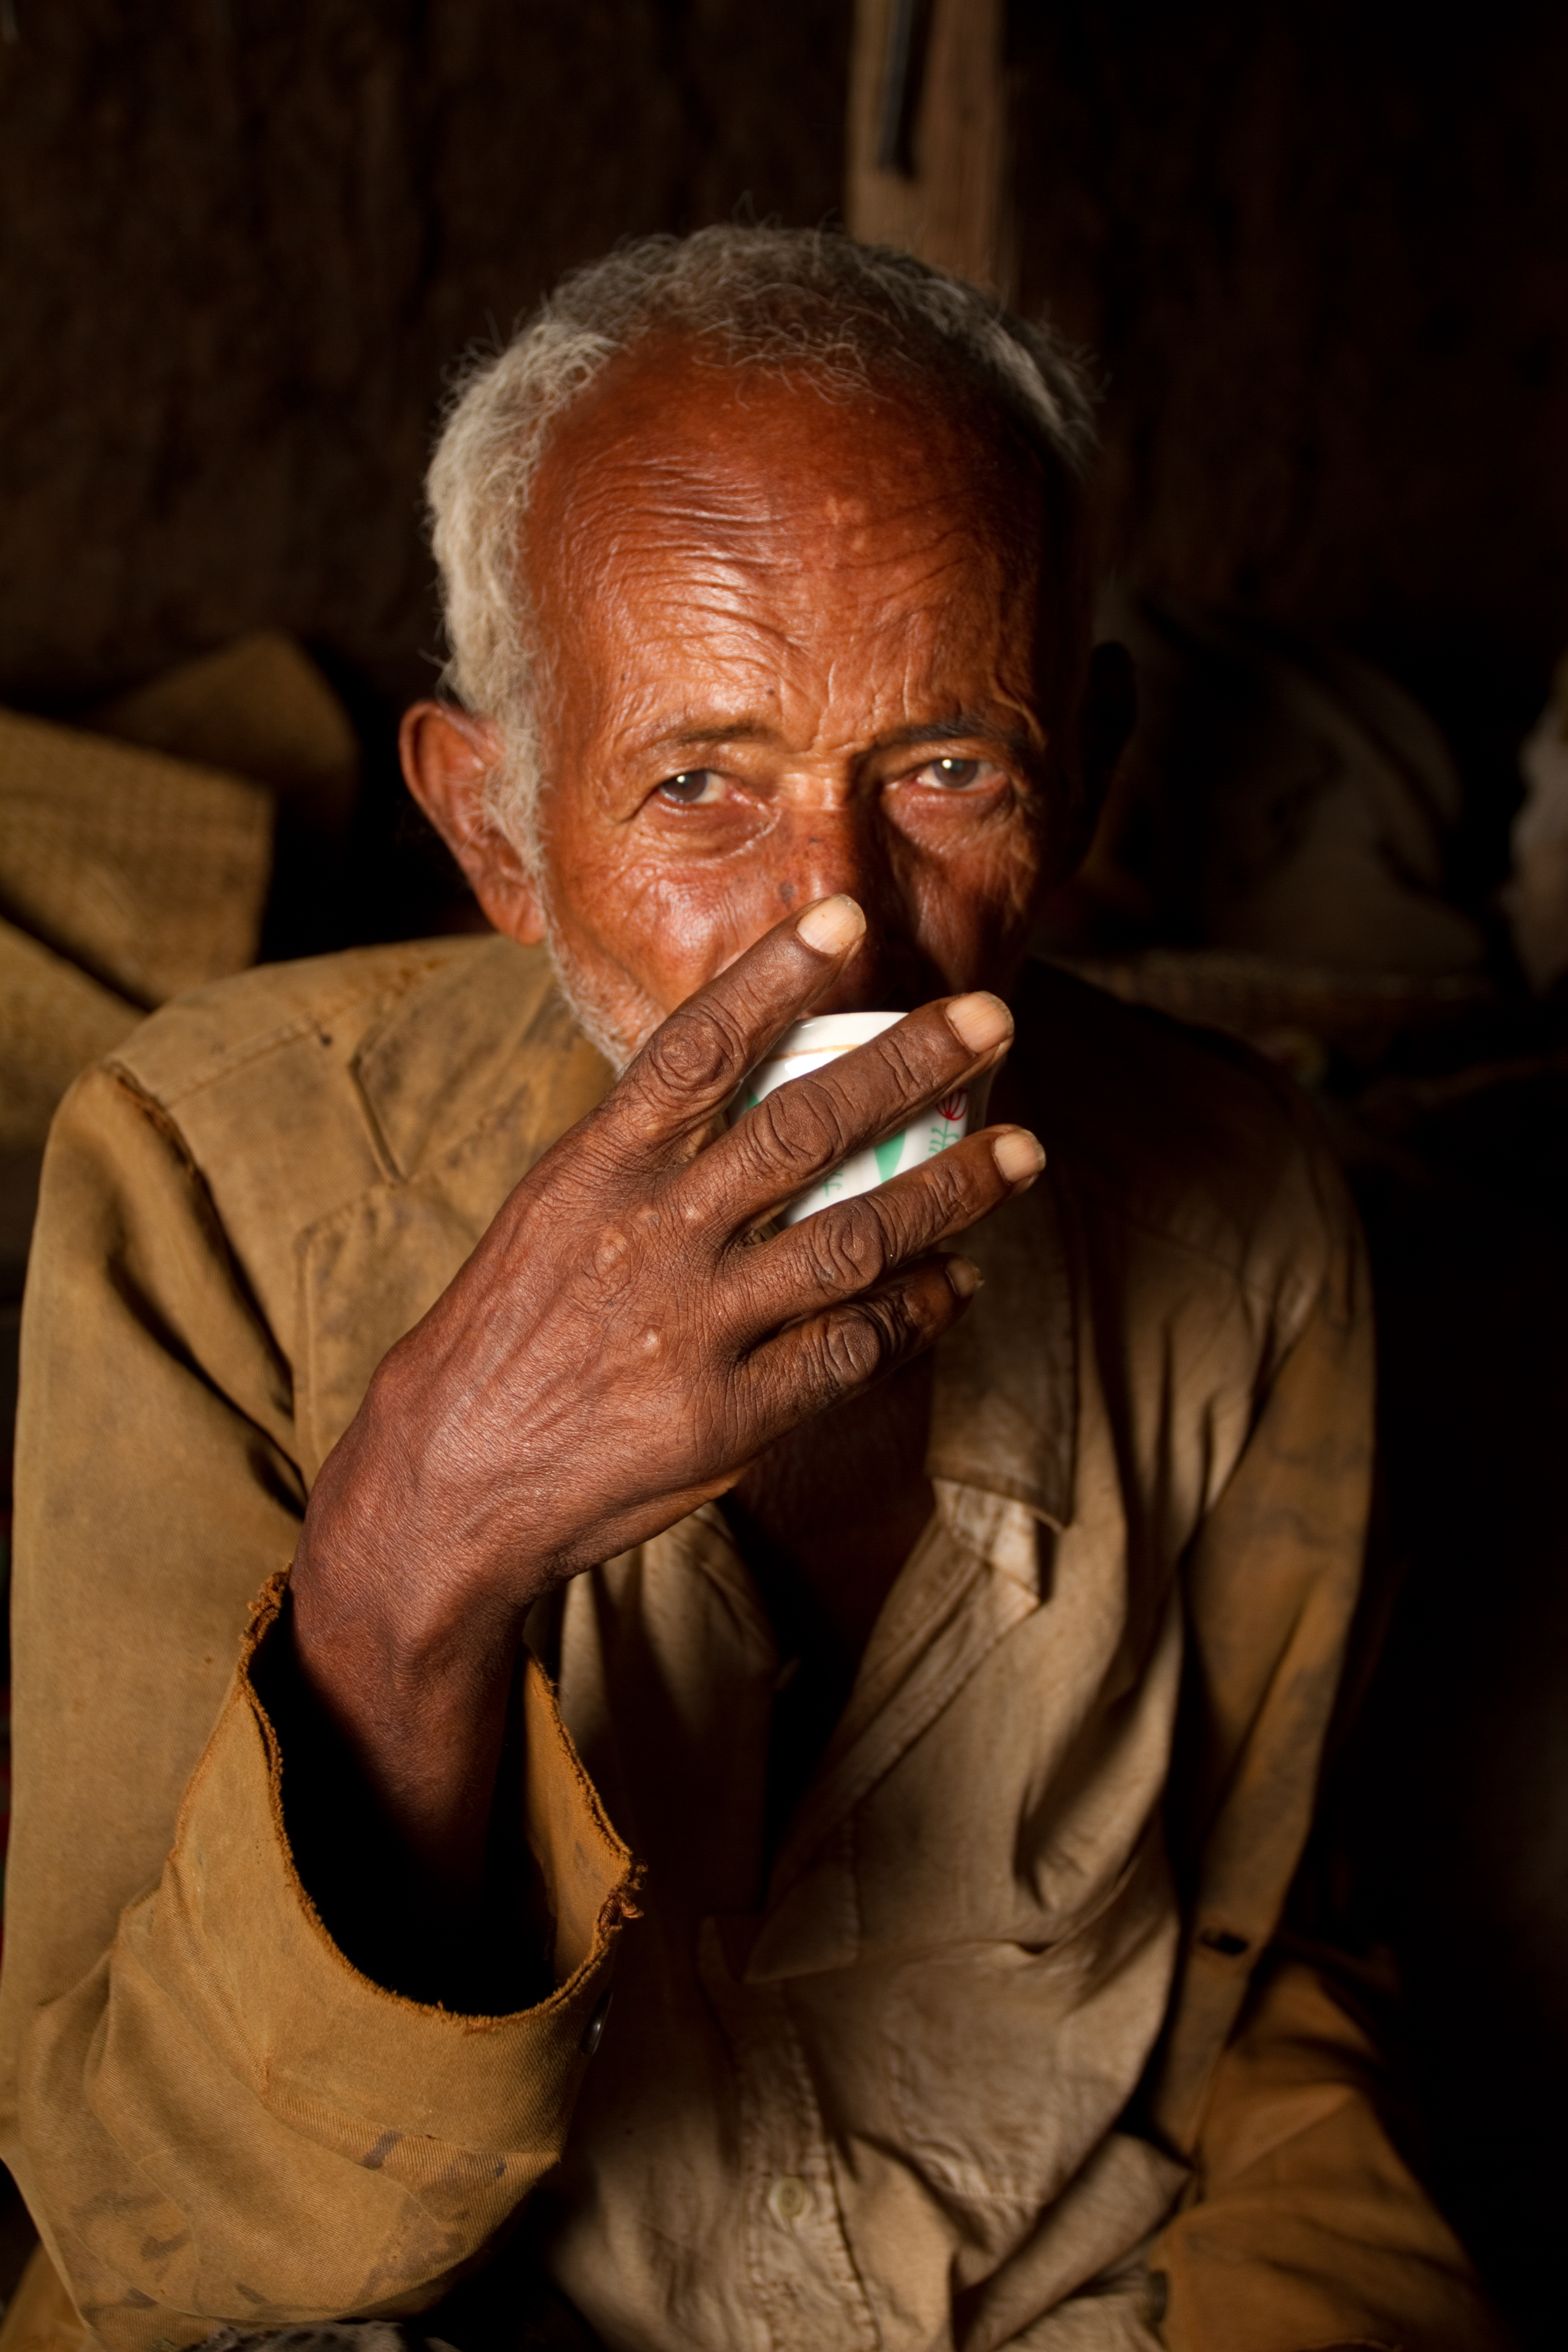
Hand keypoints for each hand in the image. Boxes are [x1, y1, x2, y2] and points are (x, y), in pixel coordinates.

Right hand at [287, 895, 1043, 1916]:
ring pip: (853, 1240)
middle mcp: (651, 1238)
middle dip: (910, 1066)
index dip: (775, 977)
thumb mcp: (555, 1214)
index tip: (849, 916)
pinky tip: (957, 1283)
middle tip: (994, 1015)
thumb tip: (750, 1082)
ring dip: (951, 1190)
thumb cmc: (510, 1331)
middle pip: (802, 1130)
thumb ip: (646, 1154)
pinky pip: (851, 1351)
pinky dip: (916, 1313)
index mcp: (597, 1172)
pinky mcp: (728, 1418)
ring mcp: (695, 1330)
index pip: (696, 1050)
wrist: (451, 1475)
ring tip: (1023, 1149)